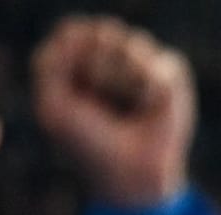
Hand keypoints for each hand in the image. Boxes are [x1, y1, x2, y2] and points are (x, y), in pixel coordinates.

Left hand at [32, 17, 195, 205]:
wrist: (130, 175)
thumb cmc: (90, 145)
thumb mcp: (54, 106)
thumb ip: (50, 62)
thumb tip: (90, 35)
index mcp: (78, 60)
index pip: (72, 33)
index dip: (74, 60)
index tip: (74, 92)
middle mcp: (110, 56)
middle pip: (103, 34)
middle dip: (100, 73)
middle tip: (101, 107)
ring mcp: (141, 63)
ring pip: (132, 46)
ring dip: (124, 84)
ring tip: (127, 111)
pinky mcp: (170, 74)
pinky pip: (160, 64)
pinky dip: (149, 91)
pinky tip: (148, 111)